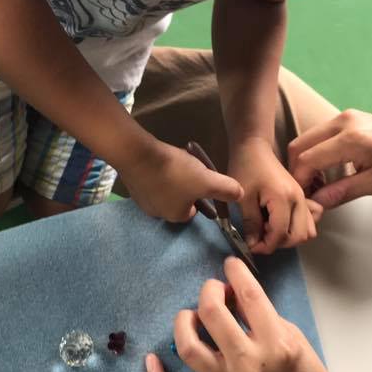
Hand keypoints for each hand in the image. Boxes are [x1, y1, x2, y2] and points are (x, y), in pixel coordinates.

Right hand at [119, 140, 242, 222]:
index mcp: (176, 216)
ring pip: (165, 191)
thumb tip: (239, 195)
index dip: (200, 195)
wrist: (136, 154)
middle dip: (185, 186)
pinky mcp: (132, 187)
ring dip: (171, 179)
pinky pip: (151, 182)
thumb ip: (226, 189)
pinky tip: (159, 161)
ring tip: (175, 163)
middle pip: (179, 200)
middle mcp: (158, 214)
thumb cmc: (174, 172)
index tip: (201, 180)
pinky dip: (157, 173)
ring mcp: (142, 201)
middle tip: (189, 168)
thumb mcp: (207, 180)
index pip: (194, 210)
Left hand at [146, 257, 350, 371]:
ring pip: (188, 348)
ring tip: (190, 316)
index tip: (231, 265)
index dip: (236, 272)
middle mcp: (248, 362)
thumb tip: (233, 296)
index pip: (249, 295)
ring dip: (184, 323)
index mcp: (276, 342)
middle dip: (209, 291)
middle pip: (212, 313)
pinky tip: (152, 360)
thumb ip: (261, 317)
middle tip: (215, 290)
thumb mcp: (294, 337)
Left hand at [229, 138, 319, 253]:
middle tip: (259, 238)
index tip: (250, 246)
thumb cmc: (246, 168)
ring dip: (289, 237)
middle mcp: (299, 200)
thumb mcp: (243, 197)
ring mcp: (303, 199)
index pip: (281, 234)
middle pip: (298, 236)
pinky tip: (279, 223)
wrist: (255, 148)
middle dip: (278, 244)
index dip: (265, 246)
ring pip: (307, 232)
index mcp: (284, 199)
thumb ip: (250, 222)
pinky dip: (297, 228)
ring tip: (269, 231)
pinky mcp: (302, 198)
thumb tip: (253, 244)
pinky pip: (309, 221)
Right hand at [288, 110, 371, 211]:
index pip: (307, 160)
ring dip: (308, 161)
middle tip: (309, 194)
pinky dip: (319, 152)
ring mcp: (347, 117)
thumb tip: (315, 205)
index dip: (300, 182)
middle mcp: (343, 122)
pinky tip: (330, 171)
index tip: (303, 200)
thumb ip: (342, 192)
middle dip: (299, 171)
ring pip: (311, 138)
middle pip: (301, 145)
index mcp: (350, 138)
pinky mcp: (353, 118)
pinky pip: (323, 134)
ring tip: (320, 186)